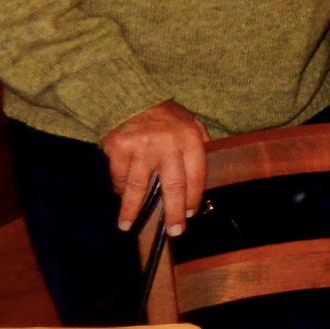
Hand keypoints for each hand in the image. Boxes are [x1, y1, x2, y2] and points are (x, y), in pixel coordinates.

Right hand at [101, 100, 208, 235]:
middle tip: (173, 232)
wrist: (132, 96)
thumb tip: (210, 175)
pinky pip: (120, 177)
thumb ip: (201, 145)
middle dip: (173, 212)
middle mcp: (167, 144)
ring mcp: (141, 147)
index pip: (196, 175)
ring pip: (138, 187)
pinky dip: (120, 189)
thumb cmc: (167, 116)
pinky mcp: (119, 148)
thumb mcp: (192, 124)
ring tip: (128, 226)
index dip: (194, 197)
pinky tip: (121, 197)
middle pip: (172, 186)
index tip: (190, 214)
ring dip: (132, 210)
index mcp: (189, 138)